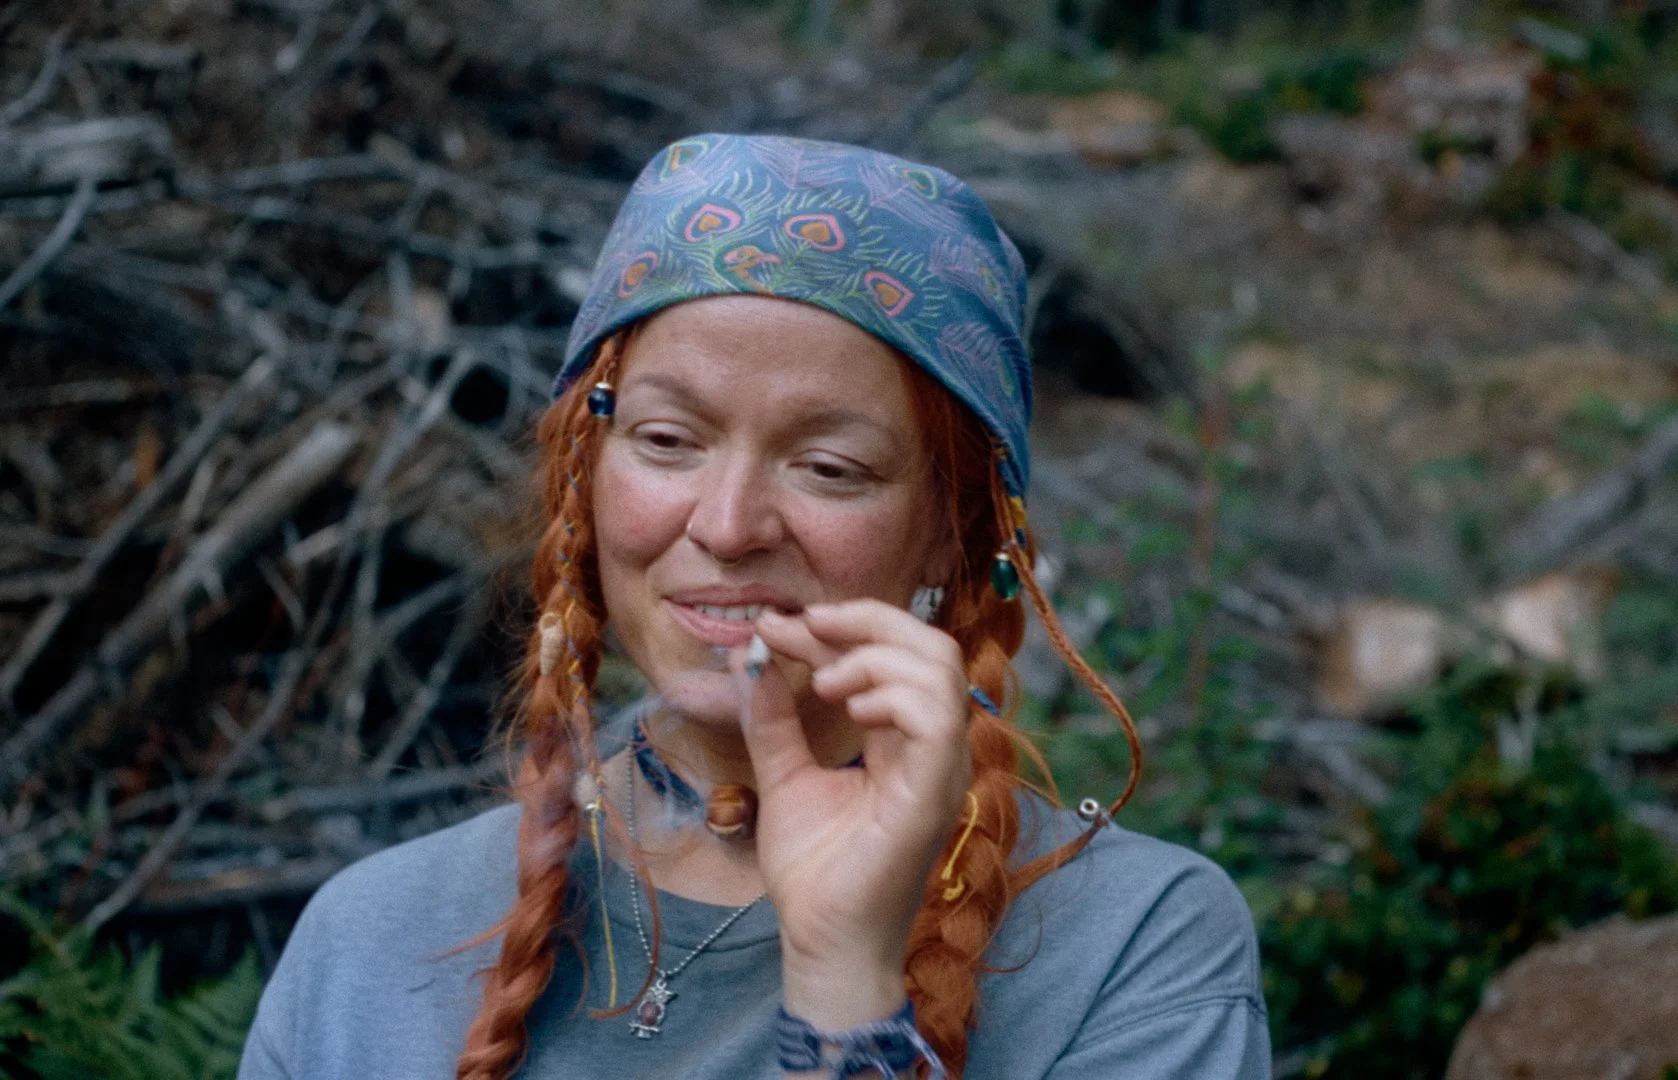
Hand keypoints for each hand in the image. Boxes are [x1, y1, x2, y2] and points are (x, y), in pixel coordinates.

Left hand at [737, 600, 971, 1026]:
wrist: (822, 942)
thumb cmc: (816, 871)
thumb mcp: (784, 774)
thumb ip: (773, 715)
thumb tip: (754, 654)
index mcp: (906, 739)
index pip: (896, 654)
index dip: (840, 625)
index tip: (777, 624)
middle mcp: (936, 748)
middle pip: (932, 645)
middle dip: (865, 619)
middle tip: (801, 624)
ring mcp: (941, 769)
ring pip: (940, 669)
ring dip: (874, 655)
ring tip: (822, 681)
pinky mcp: (934, 795)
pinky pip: (935, 719)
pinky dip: (891, 695)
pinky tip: (848, 707)